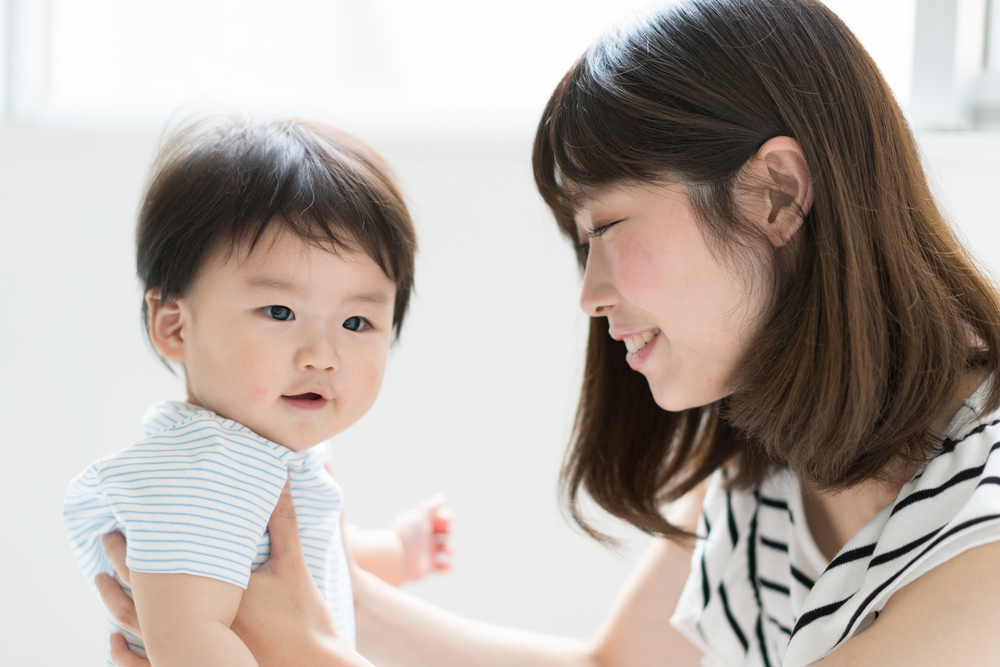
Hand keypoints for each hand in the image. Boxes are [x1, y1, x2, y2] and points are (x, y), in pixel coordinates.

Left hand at [99, 480, 362, 666]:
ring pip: (133, 625)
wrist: (308, 665)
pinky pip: (141, 663)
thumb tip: (284, 480)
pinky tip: (112, 643)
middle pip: (136, 589)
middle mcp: (185, 622)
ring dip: (114, 602)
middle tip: (105, 541)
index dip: (135, 539)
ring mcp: (183, 650)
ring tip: (101, 584)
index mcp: (205, 590)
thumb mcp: (291, 564)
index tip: (122, 519)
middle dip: (117, 564)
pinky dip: (122, 653)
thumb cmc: (301, 617)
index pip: (156, 559)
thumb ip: (283, 521)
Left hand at [391, 493, 453, 581]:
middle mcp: (425, 538)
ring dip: (451, 548)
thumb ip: (431, 506)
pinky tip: (446, 564)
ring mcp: (427, 553)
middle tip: (447, 532)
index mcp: (422, 525)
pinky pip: (443, 567)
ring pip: (446, 549)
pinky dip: (448, 566)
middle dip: (449, 531)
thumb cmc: (408, 535)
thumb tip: (442, 497)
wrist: (397, 560)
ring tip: (447, 549)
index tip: (447, 520)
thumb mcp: (419, 516)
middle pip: (444, 532)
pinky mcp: (428, 568)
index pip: (438, 518)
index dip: (446, 517)